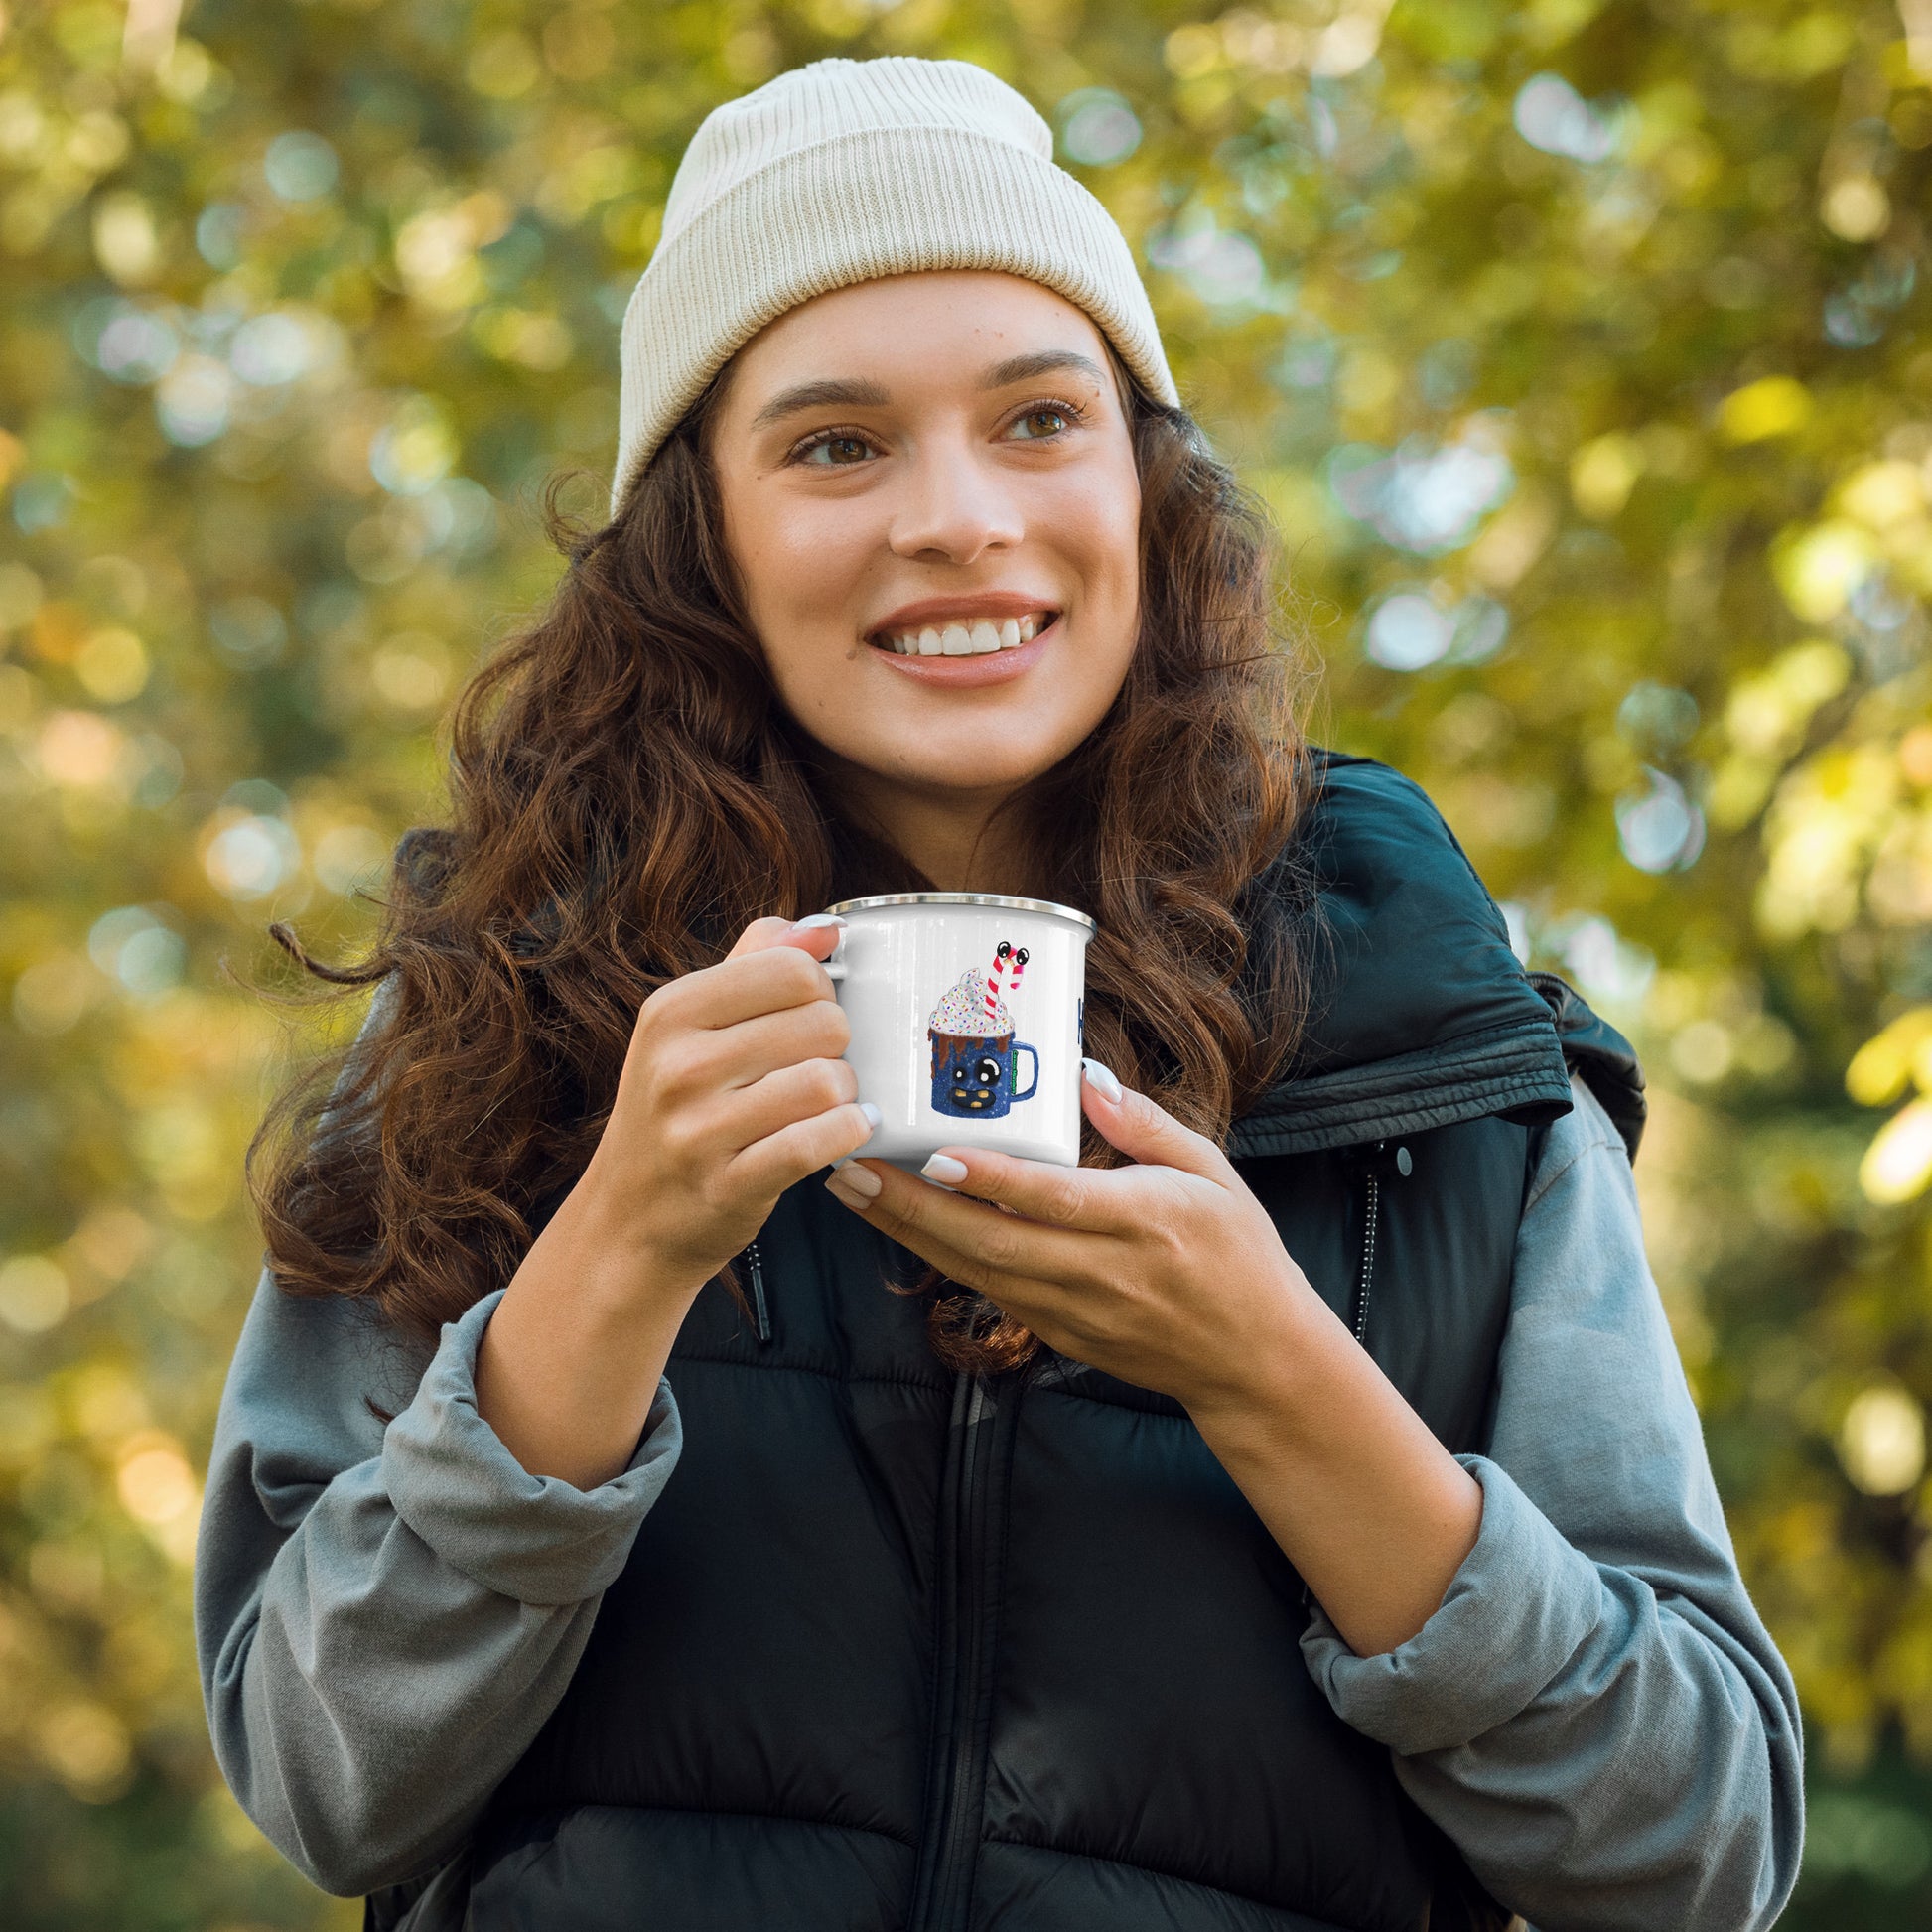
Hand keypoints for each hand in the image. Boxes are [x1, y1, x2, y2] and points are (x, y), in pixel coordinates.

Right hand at [580, 914, 877, 1303]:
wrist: (630, 1220)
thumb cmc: (675, 1113)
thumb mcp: (689, 1027)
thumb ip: (755, 963)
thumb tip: (824, 927)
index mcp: (671, 1011)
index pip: (791, 968)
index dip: (820, 991)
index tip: (807, 1016)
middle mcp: (678, 1066)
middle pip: (822, 1021)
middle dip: (837, 1045)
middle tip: (816, 1065)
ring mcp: (699, 1130)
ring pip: (827, 1081)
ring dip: (845, 1093)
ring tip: (827, 1102)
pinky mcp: (729, 1185)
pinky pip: (819, 1142)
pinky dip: (848, 1133)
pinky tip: (845, 1131)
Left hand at [824, 1062, 1483, 1655]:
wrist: (1253, 1362)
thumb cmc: (1238, 1255)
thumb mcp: (1212, 1173)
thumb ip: (1145, 1122)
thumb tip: (1082, 1075)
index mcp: (1141, 1222)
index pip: (1051, 1199)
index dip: (990, 1177)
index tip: (935, 1149)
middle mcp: (1098, 1271)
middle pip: (987, 1241)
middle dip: (910, 1205)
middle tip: (850, 1164)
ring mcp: (1071, 1311)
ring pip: (972, 1270)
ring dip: (907, 1230)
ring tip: (852, 1186)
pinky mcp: (1055, 1333)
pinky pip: (987, 1289)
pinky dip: (939, 1255)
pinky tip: (899, 1221)